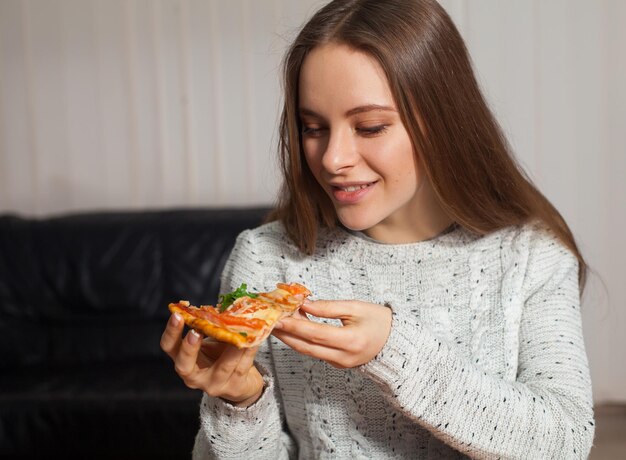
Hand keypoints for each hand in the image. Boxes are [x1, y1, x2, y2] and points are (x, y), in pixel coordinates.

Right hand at [160, 313, 263, 406]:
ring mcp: (214, 384)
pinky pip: (242, 367)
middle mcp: (194, 376)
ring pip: (222, 367)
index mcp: (184, 360)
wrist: (242, 383)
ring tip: (238, 332)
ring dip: (231, 348)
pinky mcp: (234, 388)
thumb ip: (211, 328)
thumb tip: (219, 307)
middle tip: (195, 331)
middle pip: (184, 365)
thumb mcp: (213, 341)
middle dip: (189, 348)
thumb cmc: (222, 356)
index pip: (169, 347)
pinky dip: (249, 352)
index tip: (177, 315)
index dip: (171, 332)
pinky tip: (255, 340)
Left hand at [272, 300, 391, 367]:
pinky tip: (293, 328)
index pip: (315, 333)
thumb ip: (329, 307)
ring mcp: (339, 363)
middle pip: (306, 346)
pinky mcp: (336, 364)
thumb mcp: (356, 307)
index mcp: (350, 341)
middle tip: (268, 321)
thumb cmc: (379, 321)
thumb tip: (304, 304)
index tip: (278, 317)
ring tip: (276, 323)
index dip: (295, 325)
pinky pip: (314, 352)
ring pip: (307, 351)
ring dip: (290, 337)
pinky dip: (301, 340)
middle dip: (284, 334)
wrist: (395, 344)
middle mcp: (342, 356)